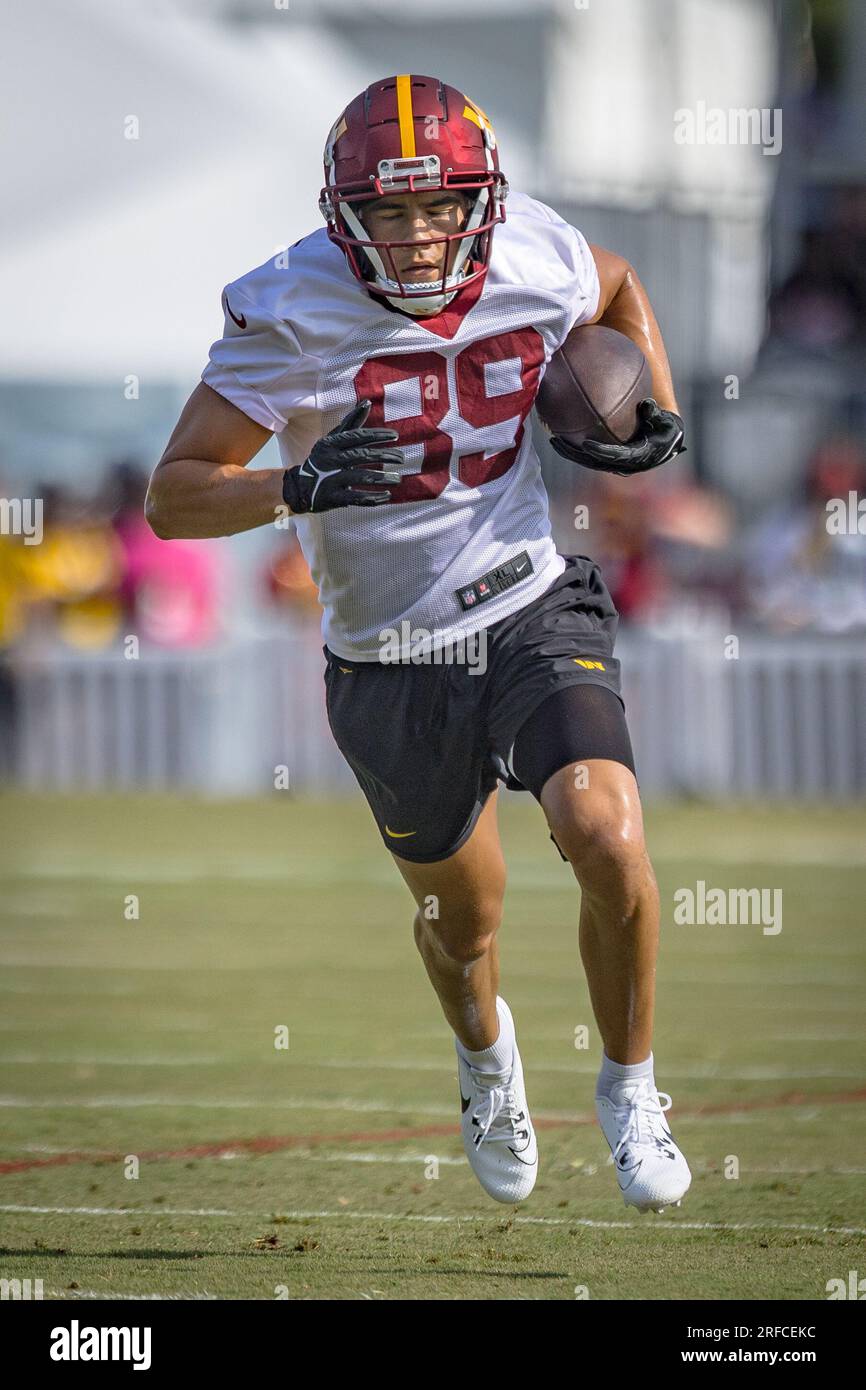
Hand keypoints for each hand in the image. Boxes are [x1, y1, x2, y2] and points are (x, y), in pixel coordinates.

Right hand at [282, 400, 402, 512]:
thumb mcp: (334, 438)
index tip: (395, 436)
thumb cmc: (324, 458)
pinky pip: (356, 498)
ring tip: (398, 478)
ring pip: (360, 476)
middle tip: (401, 458)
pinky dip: (373, 498)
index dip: (377, 435)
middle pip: (361, 455)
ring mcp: (330, 479)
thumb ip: (351, 422)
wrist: (299, 486)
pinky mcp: (333, 497)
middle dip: (384, 456)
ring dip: (381, 478)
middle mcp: (330, 460)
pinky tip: (387, 496)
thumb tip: (367, 402)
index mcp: (331, 443)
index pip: (357, 436)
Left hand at [550, 399, 685, 476]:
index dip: (601, 452)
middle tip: (556, 441)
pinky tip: (560, 435)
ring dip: (570, 452)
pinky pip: (589, 456)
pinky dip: (575, 448)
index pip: (616, 456)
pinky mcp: (608, 460)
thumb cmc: (665, 426)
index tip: (585, 444)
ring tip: (552, 439)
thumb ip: (655, 413)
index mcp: (638, 457)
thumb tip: (646, 403)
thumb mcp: (665, 419)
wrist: (666, 440)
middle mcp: (624, 465)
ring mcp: (614, 464)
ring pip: (589, 461)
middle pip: (594, 462)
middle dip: (575, 454)